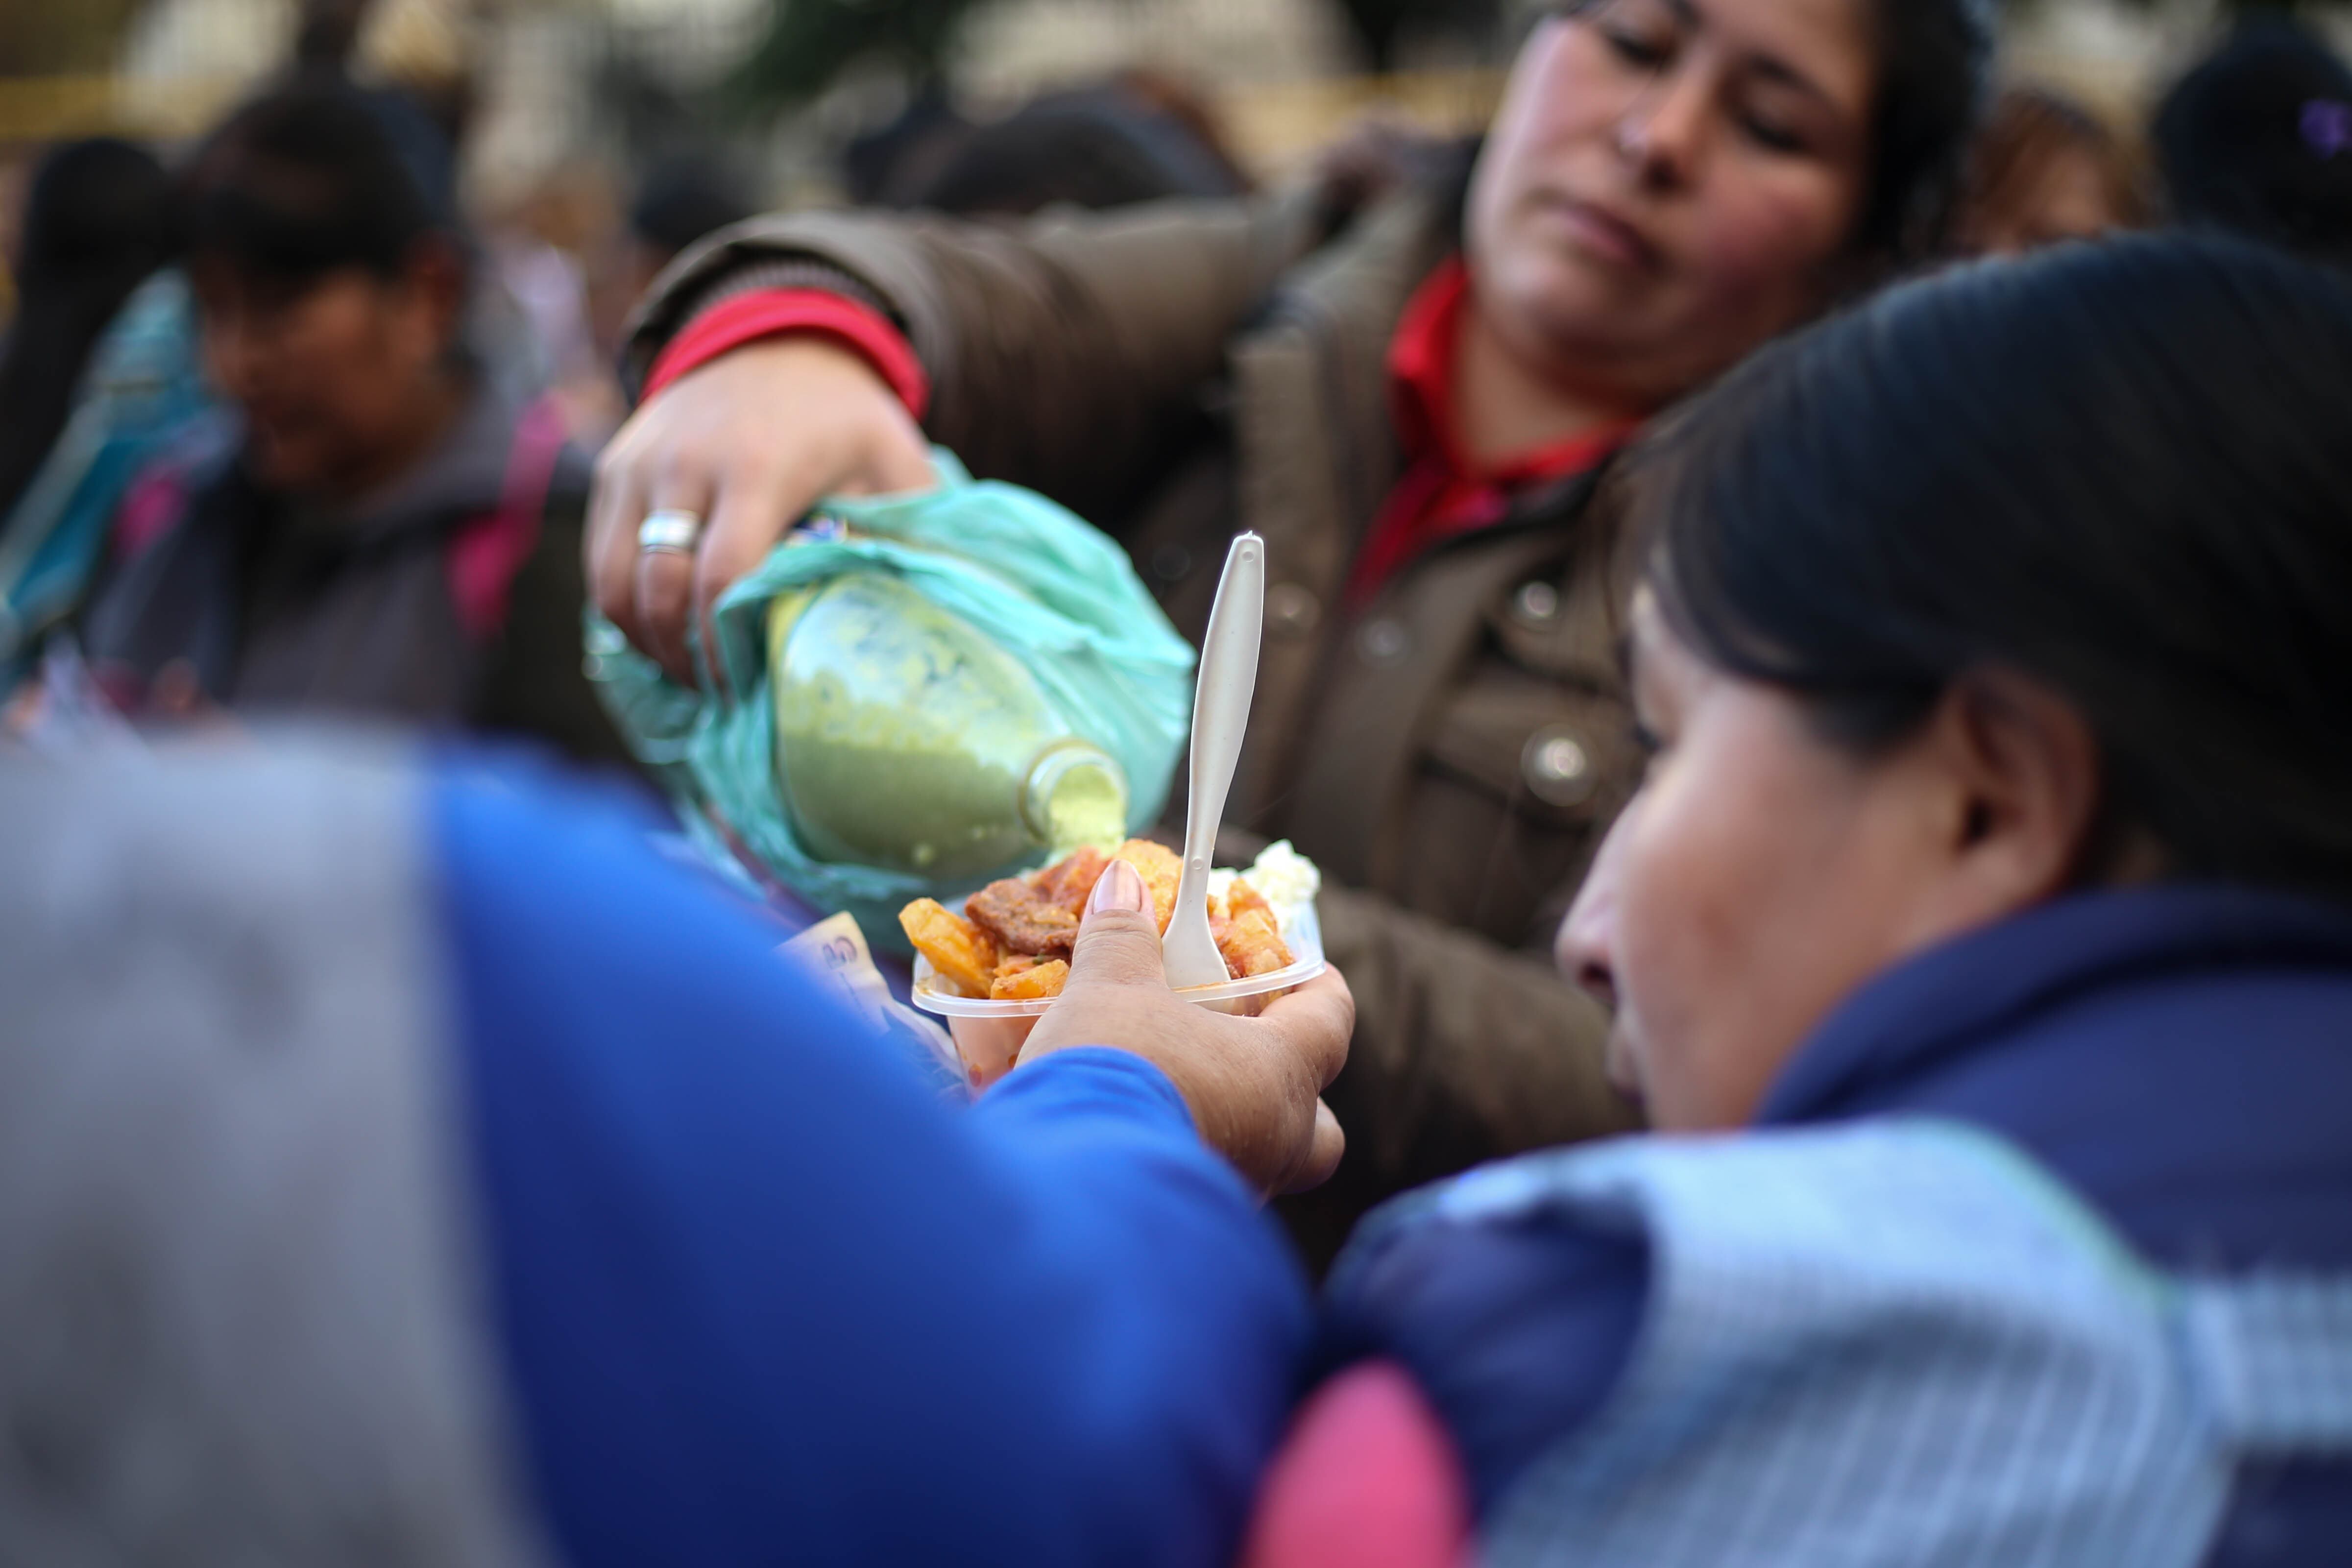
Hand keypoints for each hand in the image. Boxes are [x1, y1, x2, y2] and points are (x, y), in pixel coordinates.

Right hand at [586, 335, 937, 687]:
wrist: (773, 332)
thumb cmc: (843, 416)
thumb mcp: (892, 459)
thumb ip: (901, 532)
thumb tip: (906, 613)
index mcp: (757, 466)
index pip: (721, 577)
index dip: (725, 645)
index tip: (746, 687)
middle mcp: (685, 464)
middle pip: (658, 588)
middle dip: (682, 656)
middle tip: (716, 695)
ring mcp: (640, 465)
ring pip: (613, 582)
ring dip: (645, 641)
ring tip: (686, 674)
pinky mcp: (614, 468)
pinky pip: (600, 558)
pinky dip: (623, 608)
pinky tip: (662, 635)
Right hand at [1006, 859, 1352, 1195]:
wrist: (1065, 1185)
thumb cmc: (1115, 1070)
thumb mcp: (1109, 990)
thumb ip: (1122, 938)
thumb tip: (1122, 882)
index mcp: (1279, 1073)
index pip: (1331, 1021)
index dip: (1322, 989)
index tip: (1310, 968)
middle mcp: (1275, 1142)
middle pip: (1321, 1131)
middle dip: (1297, 1098)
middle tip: (1255, 1062)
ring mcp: (1237, 1193)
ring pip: (1261, 1165)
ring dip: (1233, 1131)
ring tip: (1181, 1096)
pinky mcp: (1186, 1229)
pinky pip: (1200, 1189)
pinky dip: (1178, 1161)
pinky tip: (1134, 1142)